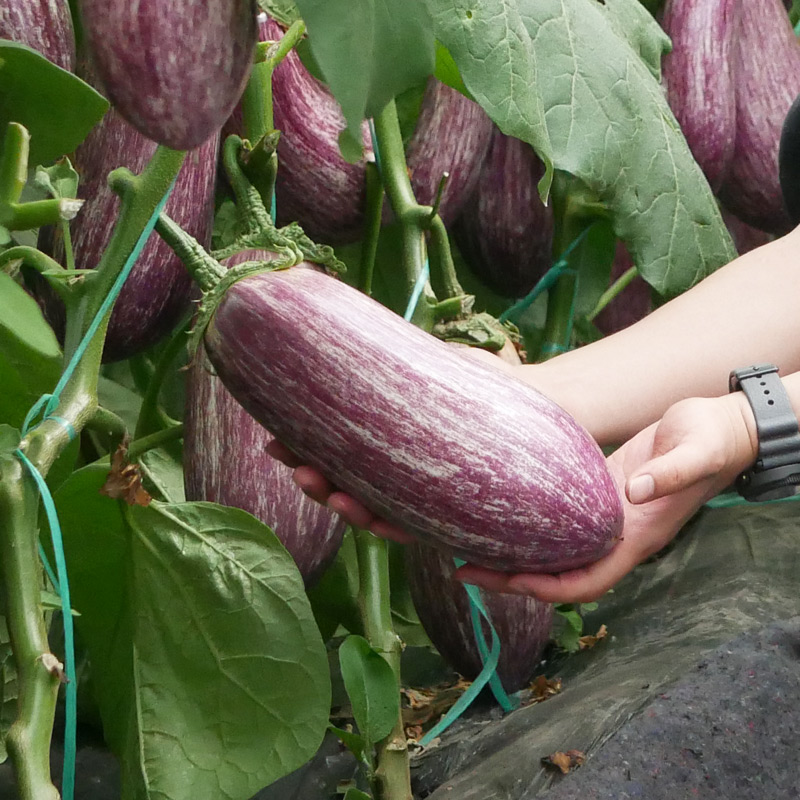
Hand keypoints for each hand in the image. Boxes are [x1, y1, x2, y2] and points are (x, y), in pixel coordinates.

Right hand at [265, 344, 518, 543]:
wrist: (547, 404)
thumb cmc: (488, 385)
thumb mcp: (437, 364)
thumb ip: (400, 358)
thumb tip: (350, 327)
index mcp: (392, 449)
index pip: (341, 457)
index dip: (306, 454)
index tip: (276, 440)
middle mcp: (406, 479)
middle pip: (351, 489)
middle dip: (318, 483)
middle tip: (294, 465)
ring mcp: (431, 499)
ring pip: (379, 514)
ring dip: (347, 508)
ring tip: (327, 491)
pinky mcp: (461, 513)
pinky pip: (423, 528)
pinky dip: (395, 528)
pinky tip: (374, 519)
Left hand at [456, 394, 757, 602]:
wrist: (718, 428)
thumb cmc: (710, 440)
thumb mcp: (696, 452)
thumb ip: (671, 473)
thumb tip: (633, 491)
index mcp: (637, 537)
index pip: (586, 581)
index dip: (548, 587)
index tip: (509, 580)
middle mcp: (615, 536)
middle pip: (558, 574)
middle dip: (512, 577)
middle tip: (464, 569)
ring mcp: (605, 517)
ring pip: (554, 549)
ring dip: (514, 552)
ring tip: (468, 545)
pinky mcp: (597, 492)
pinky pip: (558, 521)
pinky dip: (530, 523)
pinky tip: (500, 511)